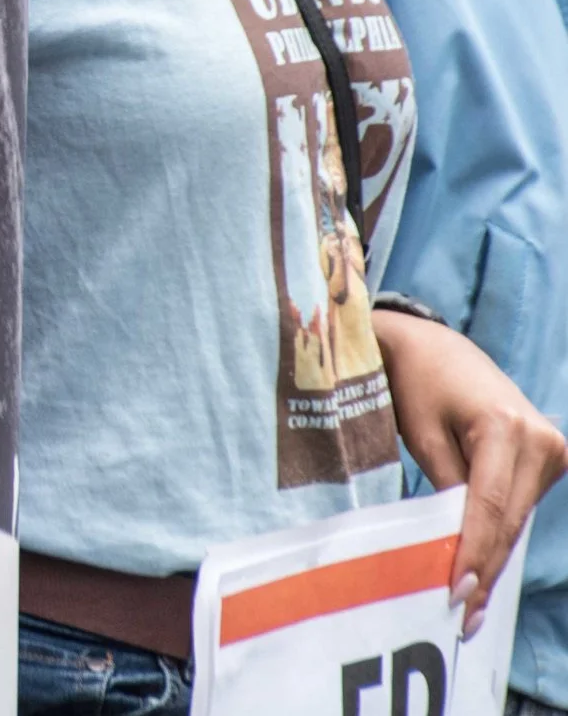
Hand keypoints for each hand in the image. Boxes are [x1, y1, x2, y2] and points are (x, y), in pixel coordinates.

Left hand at [376, 308, 566, 635]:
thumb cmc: (414, 382)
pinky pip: (517, 506)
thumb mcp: (420, 434)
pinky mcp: (548, 456)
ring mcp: (551, 448)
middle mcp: (540, 439)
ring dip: (492, 559)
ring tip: (469, 606)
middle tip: (463, 618)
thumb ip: (443, 488)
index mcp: (504, 426)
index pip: (489, 506)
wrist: (433, 346)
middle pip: (508, 520)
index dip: (473, 553)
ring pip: (516, 519)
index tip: (457, 595)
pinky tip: (480, 569)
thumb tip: (453, 548)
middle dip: (484, 569)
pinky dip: (497, 535)